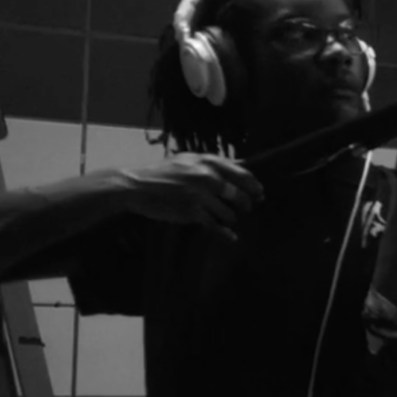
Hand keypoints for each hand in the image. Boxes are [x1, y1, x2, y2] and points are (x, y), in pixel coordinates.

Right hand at [115, 155, 263, 240]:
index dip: (254, 186)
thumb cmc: (163, 173)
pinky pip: (216, 226)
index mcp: (207, 162)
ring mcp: (200, 196)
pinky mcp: (192, 213)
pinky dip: (225, 233)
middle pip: (239, 195)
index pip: (243, 174)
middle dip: (247, 204)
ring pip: (229, 213)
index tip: (260, 193)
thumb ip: (215, 163)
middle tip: (249, 208)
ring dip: (231, 218)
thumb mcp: (188, 160)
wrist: (136, 186)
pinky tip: (231, 237)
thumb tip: (243, 164)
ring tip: (229, 218)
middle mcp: (207, 177)